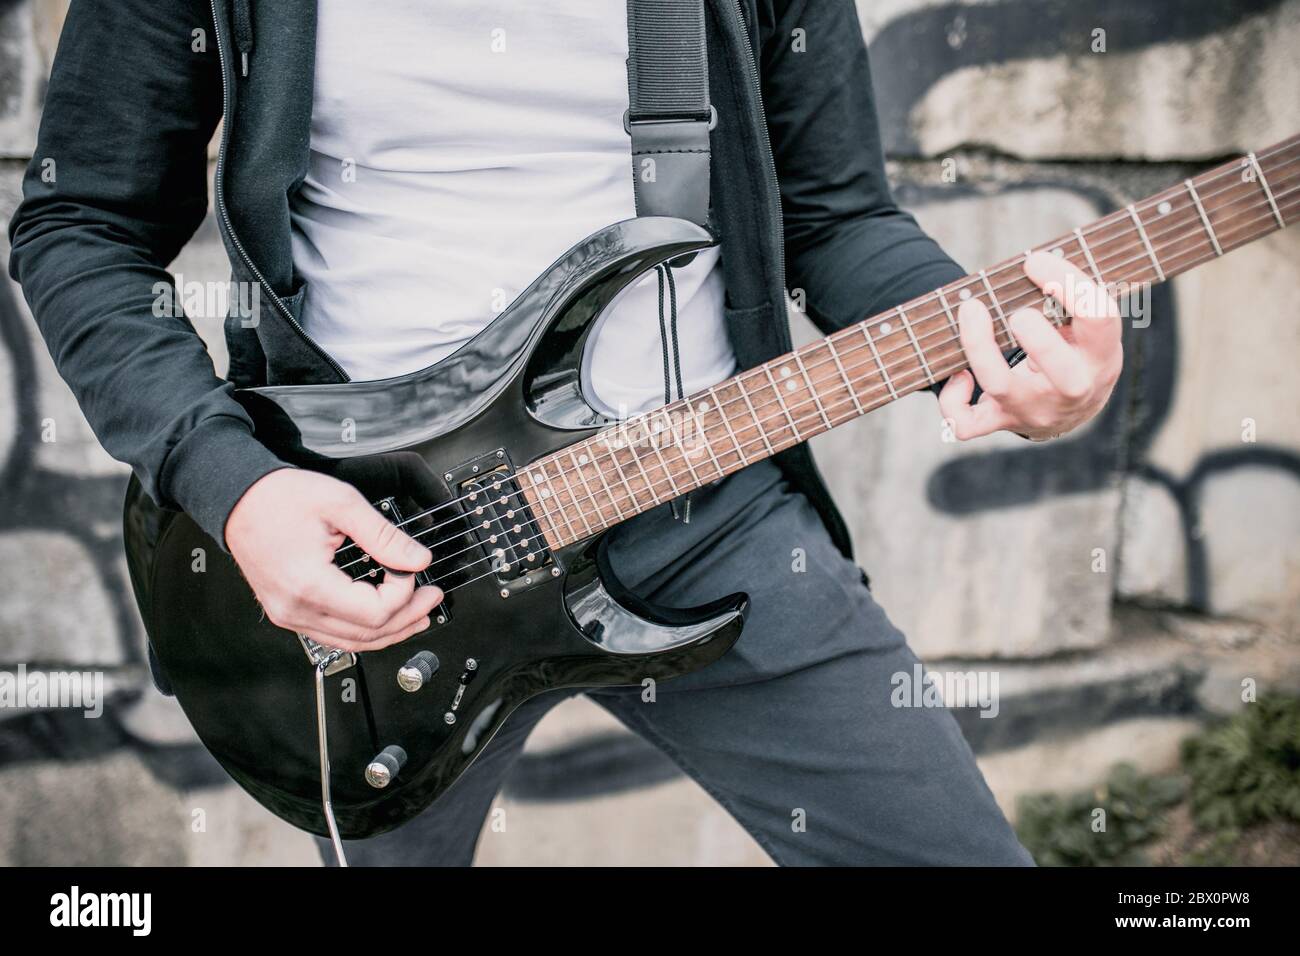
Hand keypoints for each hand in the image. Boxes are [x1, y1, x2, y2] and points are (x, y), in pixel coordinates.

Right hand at [226, 468, 442, 652]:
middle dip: (408, 617)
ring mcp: (290, 615)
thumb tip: (418, 559)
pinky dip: (364, 630)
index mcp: (309, 584)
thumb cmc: (278, 497)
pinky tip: (384, 619)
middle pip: (367, 634)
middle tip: (433, 597)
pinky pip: (334, 635)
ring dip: (390, 631)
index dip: (404, 593)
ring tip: (419, 615)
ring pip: (352, 642)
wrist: (238, 497)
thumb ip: (384, 536)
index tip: (413, 569)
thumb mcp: (341, 504)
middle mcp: (296, 609)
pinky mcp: (288, 612)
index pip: (375, 612)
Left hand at [938, 250, 1122, 440]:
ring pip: (1001, 386)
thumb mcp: (1089, 329)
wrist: (1070, 412)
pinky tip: (959, 374)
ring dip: (980, 347)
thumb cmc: (1076, 352)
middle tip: (1019, 313)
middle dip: (1037, 338)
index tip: (1035, 262)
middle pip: (1061, 371)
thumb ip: (1070, 299)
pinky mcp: (1001, 421)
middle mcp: (1072, 389)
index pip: (1098, 317)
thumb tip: (1033, 264)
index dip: (1069, 283)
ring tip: (973, 311)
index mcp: (1100, 356)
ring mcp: (1034, 409)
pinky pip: (967, 423)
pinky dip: (952, 400)